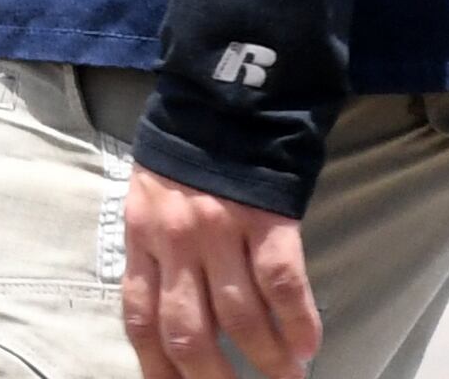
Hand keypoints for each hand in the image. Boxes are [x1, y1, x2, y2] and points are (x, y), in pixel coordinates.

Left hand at [121, 168, 318, 378]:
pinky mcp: (266, 216)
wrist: (225, 96)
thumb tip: (173, 328)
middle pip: (188, 332)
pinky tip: (307, 346)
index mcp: (141, 239)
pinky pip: (282, 283)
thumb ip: (155, 257)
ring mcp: (221, 229)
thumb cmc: (185, 157)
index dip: (159, 370)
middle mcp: (176, 240)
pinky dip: (297, 323)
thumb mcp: (148, 202)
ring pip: (240, 317)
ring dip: (265, 360)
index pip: (142, 320)